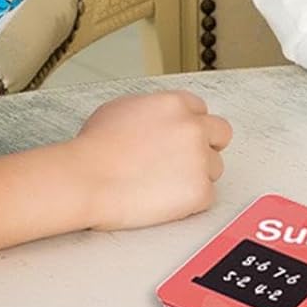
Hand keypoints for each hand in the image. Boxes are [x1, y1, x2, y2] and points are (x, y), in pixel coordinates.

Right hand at [69, 91, 231, 229]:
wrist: (85, 180)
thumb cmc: (93, 150)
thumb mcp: (120, 109)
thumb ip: (151, 109)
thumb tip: (158, 119)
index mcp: (175, 104)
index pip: (202, 111)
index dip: (190, 127)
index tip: (179, 140)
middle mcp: (193, 127)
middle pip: (221, 134)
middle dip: (206, 146)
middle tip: (182, 163)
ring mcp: (199, 159)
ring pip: (214, 168)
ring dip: (195, 176)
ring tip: (162, 185)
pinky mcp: (200, 191)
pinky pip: (206, 197)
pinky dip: (189, 202)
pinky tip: (163, 201)